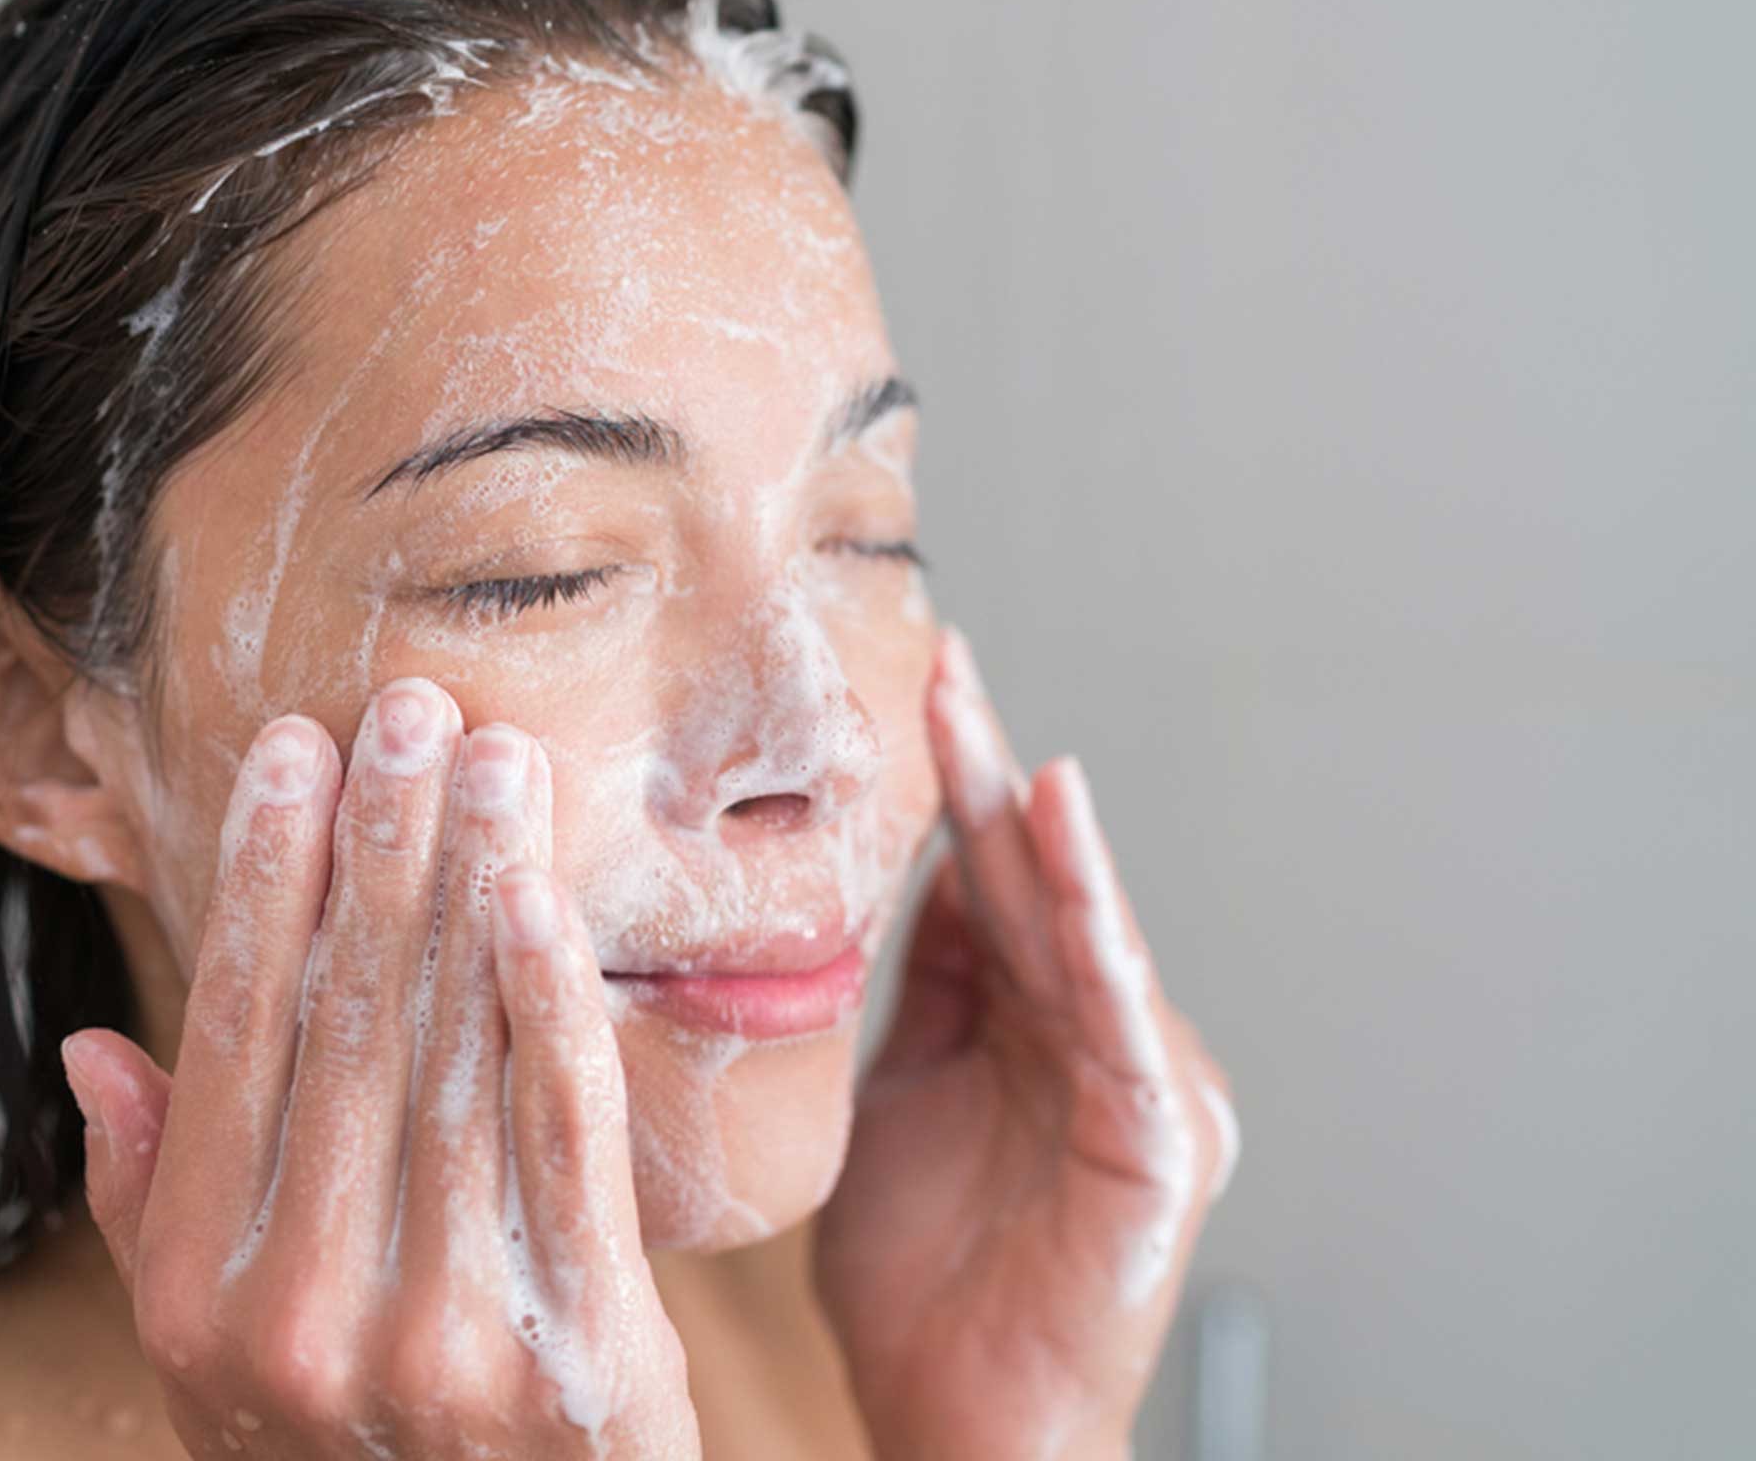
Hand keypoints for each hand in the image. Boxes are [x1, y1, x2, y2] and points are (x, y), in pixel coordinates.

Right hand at [59, 681, 700, 1458]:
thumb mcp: (213, 1364)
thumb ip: (153, 1208)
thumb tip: (97, 1054)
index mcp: (200, 1294)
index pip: (232, 1040)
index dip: (262, 883)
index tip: (293, 756)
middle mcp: (303, 1309)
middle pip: (346, 1024)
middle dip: (379, 848)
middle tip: (407, 709)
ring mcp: (441, 1334)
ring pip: (455, 1058)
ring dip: (472, 888)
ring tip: (492, 761)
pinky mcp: (578, 1349)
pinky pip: (565, 1140)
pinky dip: (554, 1007)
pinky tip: (544, 897)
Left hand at [815, 628, 1239, 1460]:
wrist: (962, 1421)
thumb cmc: (923, 1285)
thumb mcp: (891, 1101)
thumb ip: (910, 999)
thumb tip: (894, 885)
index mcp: (1021, 1025)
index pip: (980, 883)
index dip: (947, 788)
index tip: (907, 688)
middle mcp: (1087, 1036)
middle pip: (1028, 884)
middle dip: (981, 776)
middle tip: (938, 665)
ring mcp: (1132, 1079)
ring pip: (1078, 929)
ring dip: (1037, 828)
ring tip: (989, 727)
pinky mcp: (1160, 1134)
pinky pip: (1119, 1010)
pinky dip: (1096, 920)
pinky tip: (1063, 833)